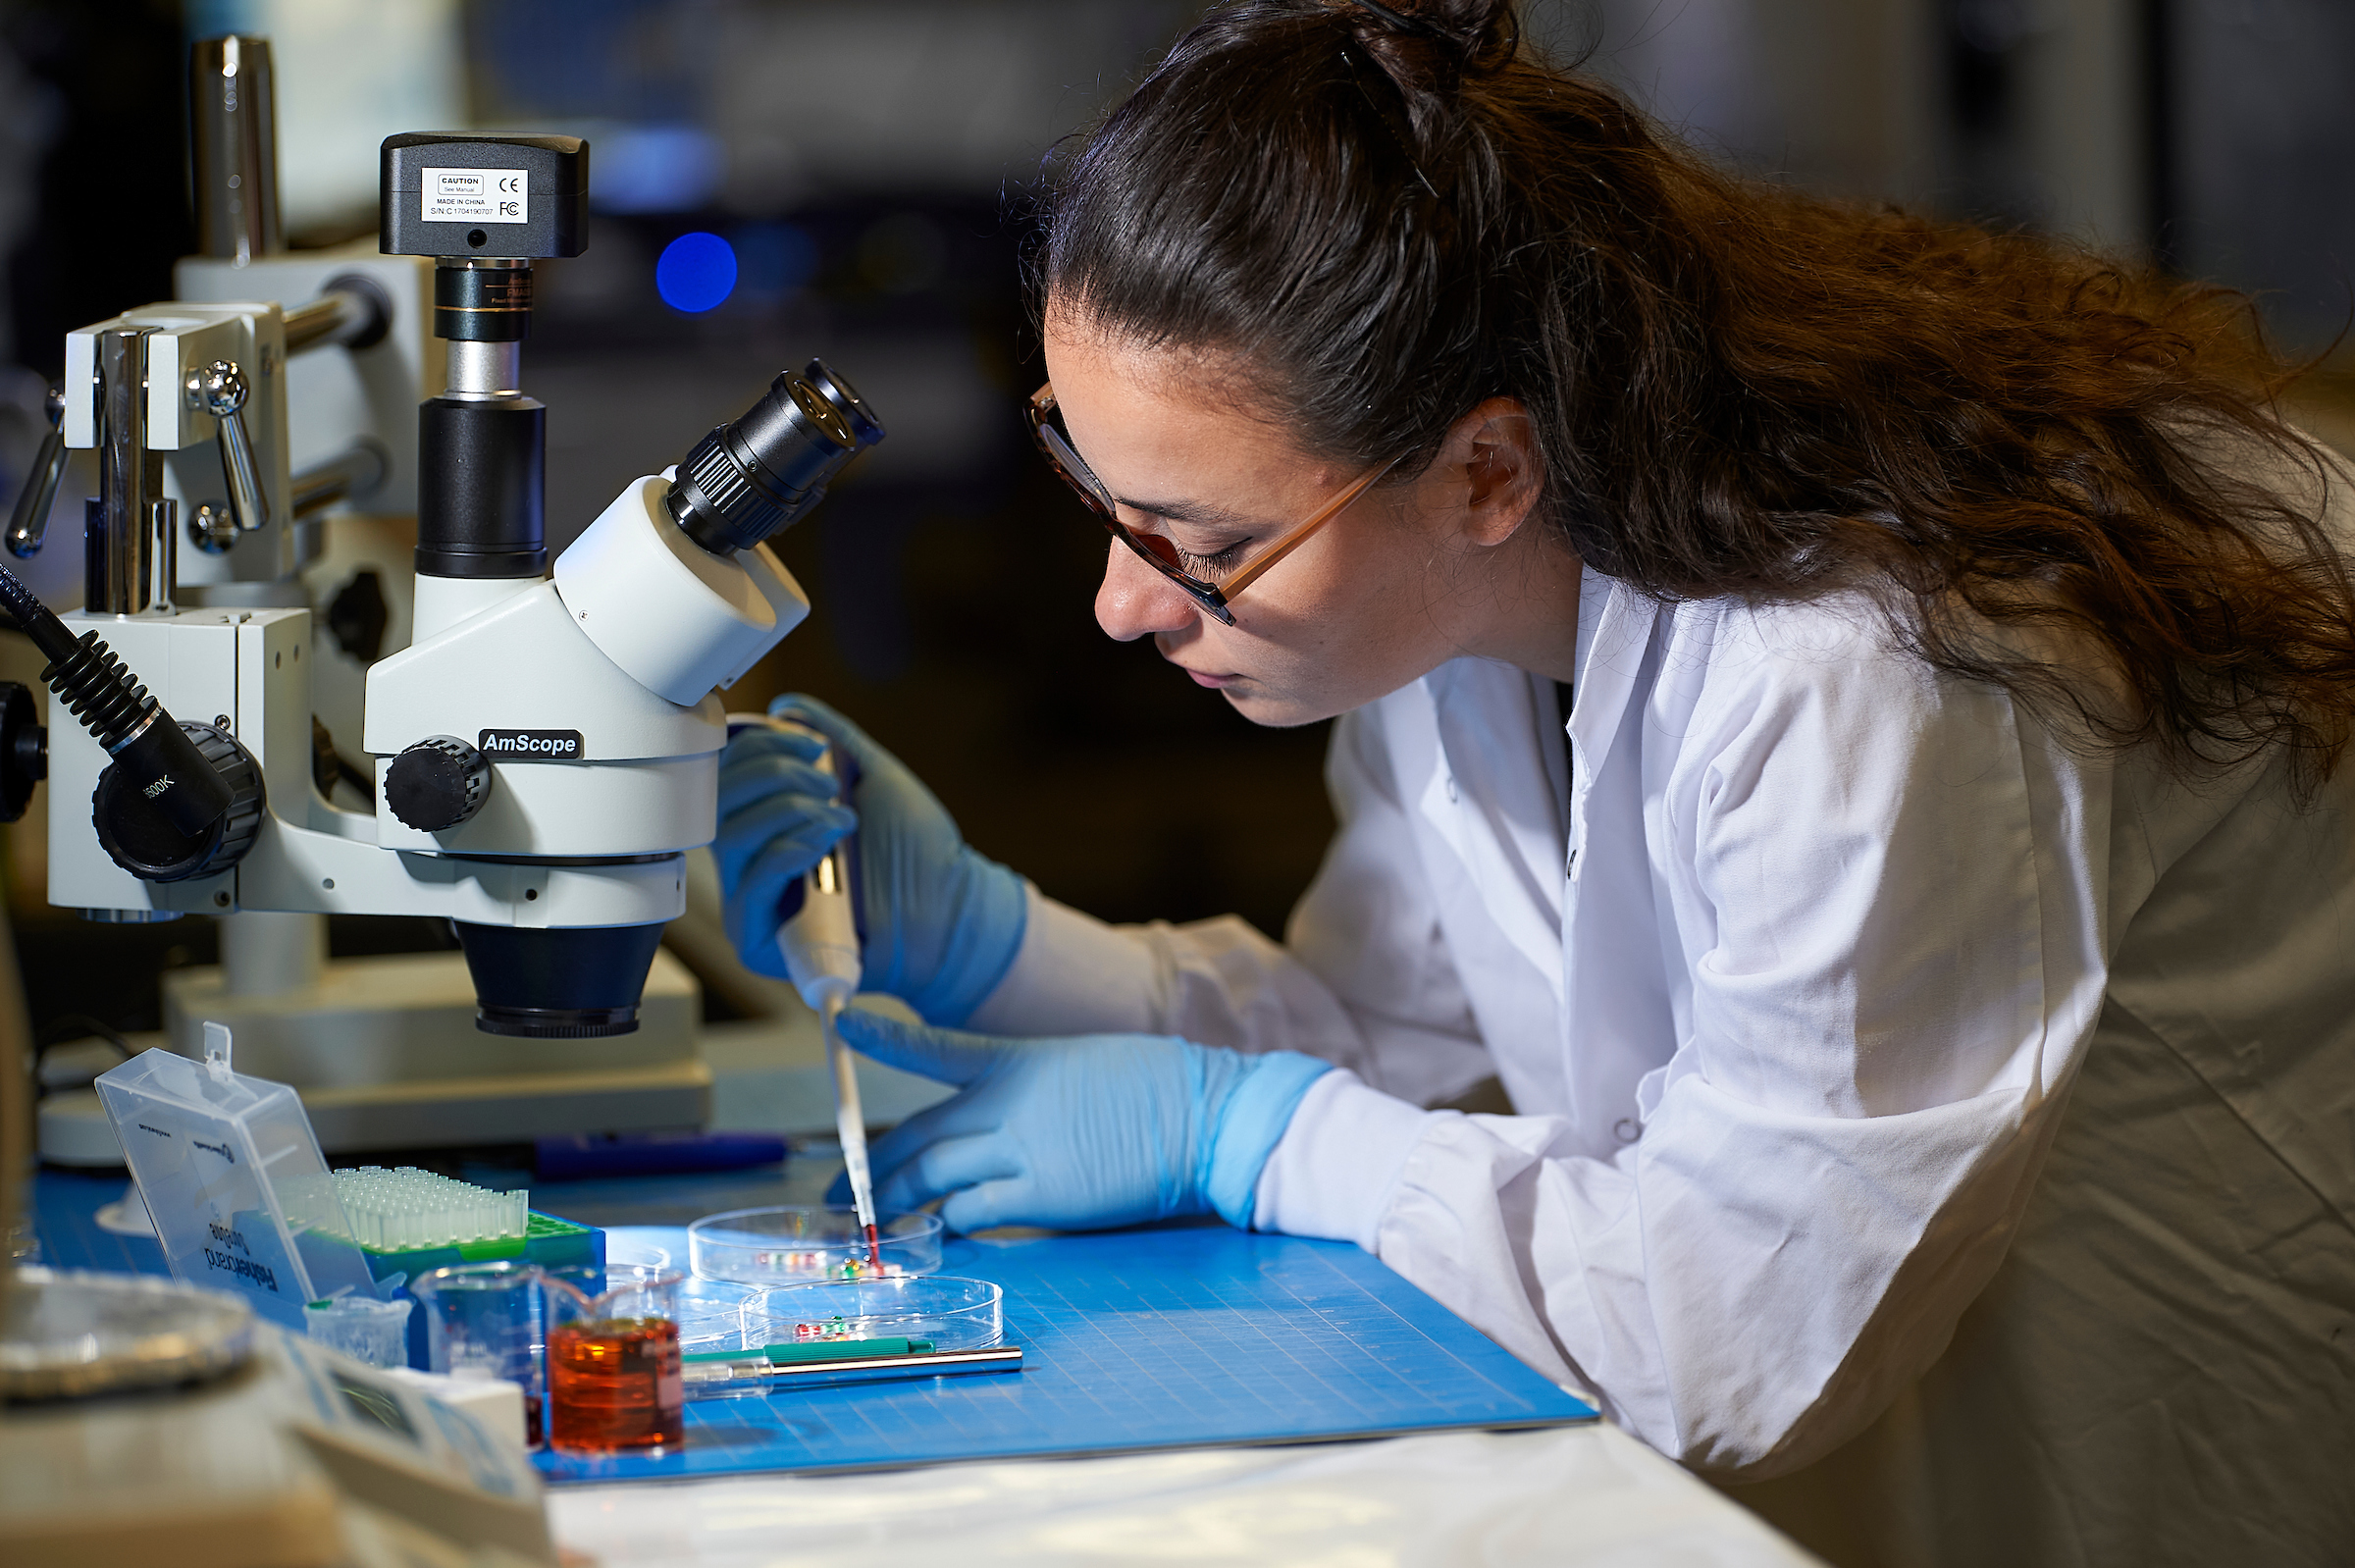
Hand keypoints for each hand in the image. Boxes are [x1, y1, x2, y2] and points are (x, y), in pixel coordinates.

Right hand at [714, 695, 1026, 1023]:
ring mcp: (753, 903)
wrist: (952, 908)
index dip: (761, 747)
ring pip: (729, 839)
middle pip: (718, 803)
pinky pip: (750, 886)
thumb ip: (833, 738)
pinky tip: (824, 840)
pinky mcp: (760, 942)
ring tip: (840, 816)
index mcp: (769, 824)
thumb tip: (787, 707)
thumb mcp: (873, 778)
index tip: (813, 743)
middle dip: (772, 775)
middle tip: (828, 784)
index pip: (729, 775)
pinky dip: (785, 850)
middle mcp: (752, 862)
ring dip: (786, 810)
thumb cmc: (919, 852)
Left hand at [828, 1009, 1331, 1233]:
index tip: (845, 1025)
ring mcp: (1020, 1150)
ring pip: (933, 1174)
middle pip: (919, 1133)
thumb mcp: (1083, 1066)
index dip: (886, 1039)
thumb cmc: (1160, 1088)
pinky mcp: (1041, 1196)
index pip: (936, 1048)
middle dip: (875, 1163)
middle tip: (844, 1185)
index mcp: (1019, 1060)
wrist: (1204, 1116)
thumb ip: (1032, 1089)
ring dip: (897, 1199)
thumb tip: (1001, 1119)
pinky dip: (953, 1223)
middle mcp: (1006, 1102)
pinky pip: (975, 1212)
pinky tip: (941, 1232)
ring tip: (871, 1220)